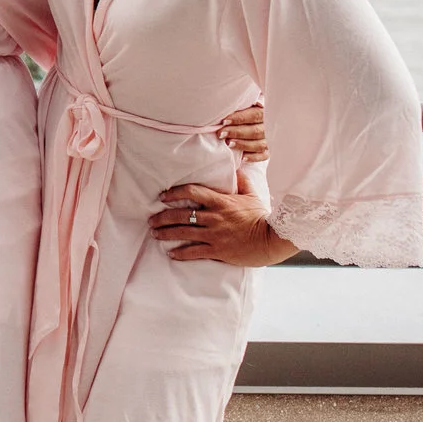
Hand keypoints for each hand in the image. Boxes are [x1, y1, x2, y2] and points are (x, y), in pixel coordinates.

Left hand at [152, 168, 298, 266]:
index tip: (163, 196)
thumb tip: (237, 167)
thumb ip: (242, 181)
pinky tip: (171, 254)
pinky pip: (195, 252)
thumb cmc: (261, 216)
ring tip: (155, 234)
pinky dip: (181, 254)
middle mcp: (214, 217)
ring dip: (166, 233)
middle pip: (181, 215)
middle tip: (151, 219)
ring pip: (184, 233)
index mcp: (220, 202)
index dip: (174, 193)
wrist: (271, 240)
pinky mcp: (218, 251)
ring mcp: (215, 235)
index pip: (192, 192)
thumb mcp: (251, 195)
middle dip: (163, 217)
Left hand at [219, 103, 267, 161]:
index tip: (224, 121)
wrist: (256, 121)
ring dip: (243, 144)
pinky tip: (243, 157)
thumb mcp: (247, 104)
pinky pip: (264, 156)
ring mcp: (270, 139)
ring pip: (259, 144)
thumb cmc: (247, 111)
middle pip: (255, 130)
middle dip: (237, 132)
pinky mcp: (269, 150)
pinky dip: (254, 157)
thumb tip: (229, 102)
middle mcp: (269, 126)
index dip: (240, 118)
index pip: (254, 115)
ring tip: (229, 143)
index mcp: (265, 112)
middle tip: (221, 133)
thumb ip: (243, 104)